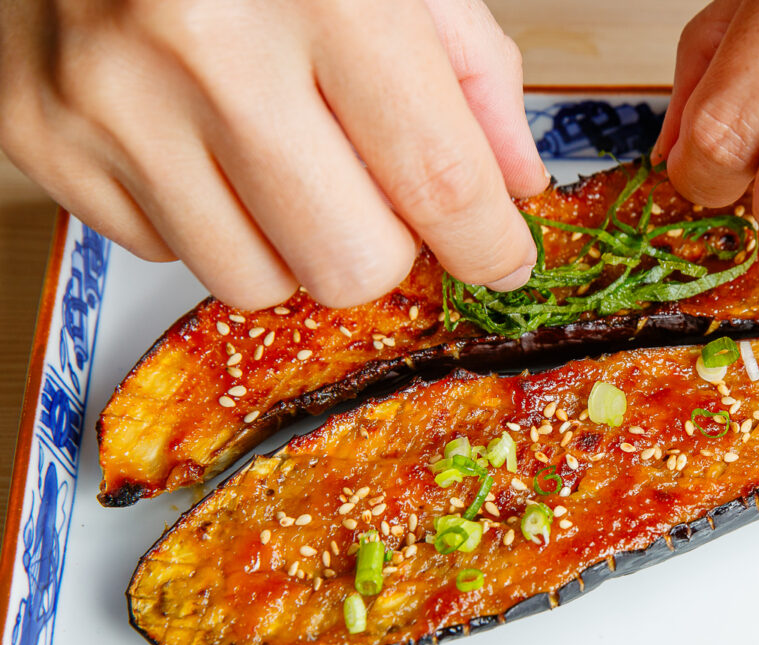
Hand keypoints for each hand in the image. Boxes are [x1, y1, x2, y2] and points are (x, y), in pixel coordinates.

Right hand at [0, 0, 545, 308]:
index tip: (501, 261)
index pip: (437, 179)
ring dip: (293, 242)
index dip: (487, 244)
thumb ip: (471, 70)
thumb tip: (511, 187)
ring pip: (258, 283)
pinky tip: (197, 138)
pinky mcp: (45, 137)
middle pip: (351, 263)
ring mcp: (110, 100)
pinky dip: (206, 216)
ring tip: (278, 155)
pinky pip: (169, 253)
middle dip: (385, 247)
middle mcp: (205, 48)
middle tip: (372, 192)